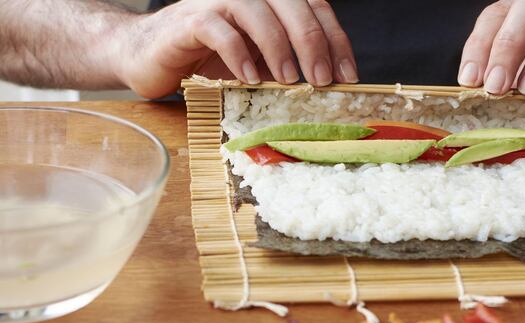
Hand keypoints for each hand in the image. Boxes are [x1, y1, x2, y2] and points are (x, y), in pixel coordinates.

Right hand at [117, 0, 357, 98]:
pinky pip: (220, 30)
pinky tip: (249, 79)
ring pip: (259, 13)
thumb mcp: (260, 64)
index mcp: (272, 2)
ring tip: (289, 81)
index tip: (348, 75)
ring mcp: (219, 3)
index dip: (336, 39)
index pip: (315, 8)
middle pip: (293, 5)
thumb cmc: (211, 61)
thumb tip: (330, 89)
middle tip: (323, 80)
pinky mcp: (191, 20)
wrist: (152, 57)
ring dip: (279, 48)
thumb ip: (289, 65)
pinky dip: (238, 54)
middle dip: (313, 44)